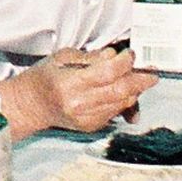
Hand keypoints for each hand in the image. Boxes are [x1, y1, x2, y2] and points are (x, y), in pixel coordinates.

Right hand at [0, 47, 146, 136]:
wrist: (30, 106)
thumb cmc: (44, 78)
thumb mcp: (62, 57)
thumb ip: (90, 57)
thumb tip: (114, 56)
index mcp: (70, 83)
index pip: (107, 73)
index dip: (125, 63)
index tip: (131, 54)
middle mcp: (79, 104)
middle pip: (120, 91)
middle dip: (140, 80)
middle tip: (151, 72)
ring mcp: (85, 118)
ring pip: (121, 104)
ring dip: (134, 91)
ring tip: (138, 79)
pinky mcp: (90, 126)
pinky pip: (115, 112)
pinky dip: (123, 101)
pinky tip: (123, 92)